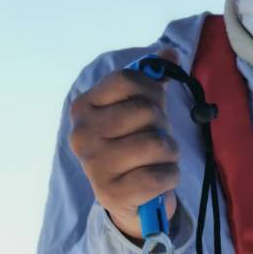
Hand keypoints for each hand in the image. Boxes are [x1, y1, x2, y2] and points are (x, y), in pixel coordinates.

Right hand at [68, 50, 179, 240]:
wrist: (127, 200)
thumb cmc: (133, 147)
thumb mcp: (139, 109)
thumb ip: (152, 79)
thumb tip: (170, 52)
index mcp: (84, 107)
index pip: (126, 79)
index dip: (151, 89)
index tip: (154, 104)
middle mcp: (82, 135)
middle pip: (145, 111)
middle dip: (163, 125)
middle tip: (157, 139)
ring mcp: (94, 166)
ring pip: (156, 144)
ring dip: (170, 152)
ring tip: (161, 159)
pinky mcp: (111, 194)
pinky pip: (157, 176)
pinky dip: (170, 176)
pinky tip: (161, 179)